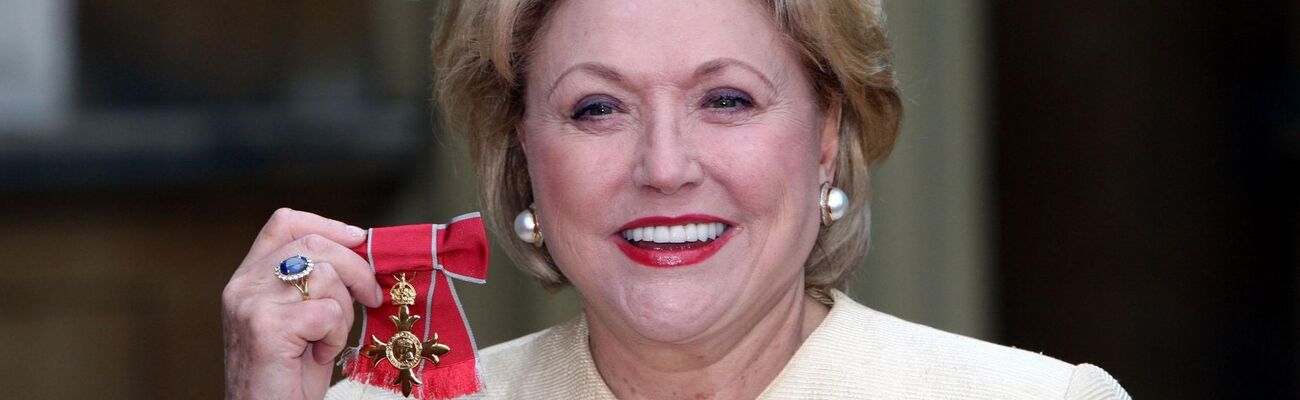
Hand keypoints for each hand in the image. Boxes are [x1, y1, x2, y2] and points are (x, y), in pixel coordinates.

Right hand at [222, 208, 383, 399]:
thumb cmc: (289, 374)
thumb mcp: (300, 317)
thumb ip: (314, 282)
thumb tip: (361, 248)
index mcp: (248, 278)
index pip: (284, 223)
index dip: (327, 225)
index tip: (358, 239)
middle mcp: (243, 286)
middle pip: (314, 244)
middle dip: (356, 268)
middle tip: (370, 297)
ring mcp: (252, 305)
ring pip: (325, 276)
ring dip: (343, 311)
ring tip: (327, 340)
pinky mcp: (267, 328)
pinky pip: (327, 312)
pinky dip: (335, 336)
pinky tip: (320, 355)